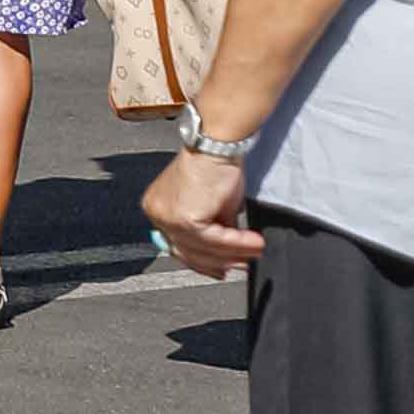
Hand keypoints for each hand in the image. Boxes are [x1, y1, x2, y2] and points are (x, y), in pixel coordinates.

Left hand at [144, 145, 262, 279]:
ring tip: (256, 252)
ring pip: (203, 248)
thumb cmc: (215, 165)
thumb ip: (214, 228)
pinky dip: (238, 243)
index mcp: (159, 208)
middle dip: (220, 262)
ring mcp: (166, 216)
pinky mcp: (183, 217)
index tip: (223, 269)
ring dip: (235, 253)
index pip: (179, 245)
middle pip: (188, 252)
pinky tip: (255, 243)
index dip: (204, 262)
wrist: (217, 145)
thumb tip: (227, 251)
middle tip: (244, 265)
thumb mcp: (214, 206)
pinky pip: (213, 240)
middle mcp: (157, 213)